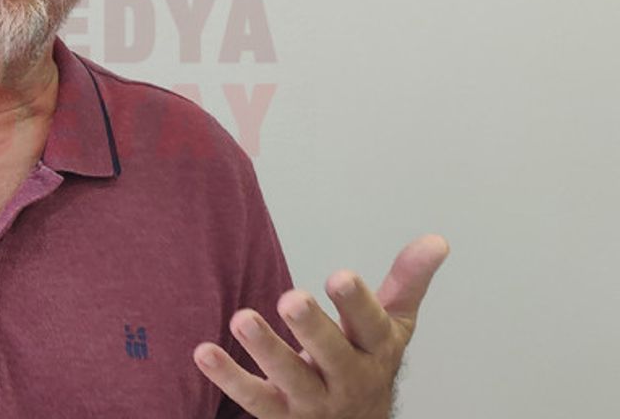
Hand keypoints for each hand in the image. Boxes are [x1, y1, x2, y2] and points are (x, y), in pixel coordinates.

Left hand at [193, 234, 449, 418]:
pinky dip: (228, 376)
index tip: (339, 276)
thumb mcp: (391, 327)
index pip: (371, 327)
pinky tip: (204, 352)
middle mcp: (347, 378)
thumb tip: (437, 239)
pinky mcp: (279, 415)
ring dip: (265, 349)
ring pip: (290, 377)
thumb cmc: (367, 364)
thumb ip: (407, 283)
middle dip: (312, 328)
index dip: (356, 303)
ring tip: (242, 319)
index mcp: (375, 350)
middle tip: (290, 298)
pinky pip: (253, 398)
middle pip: (332, 355)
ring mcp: (312, 401)